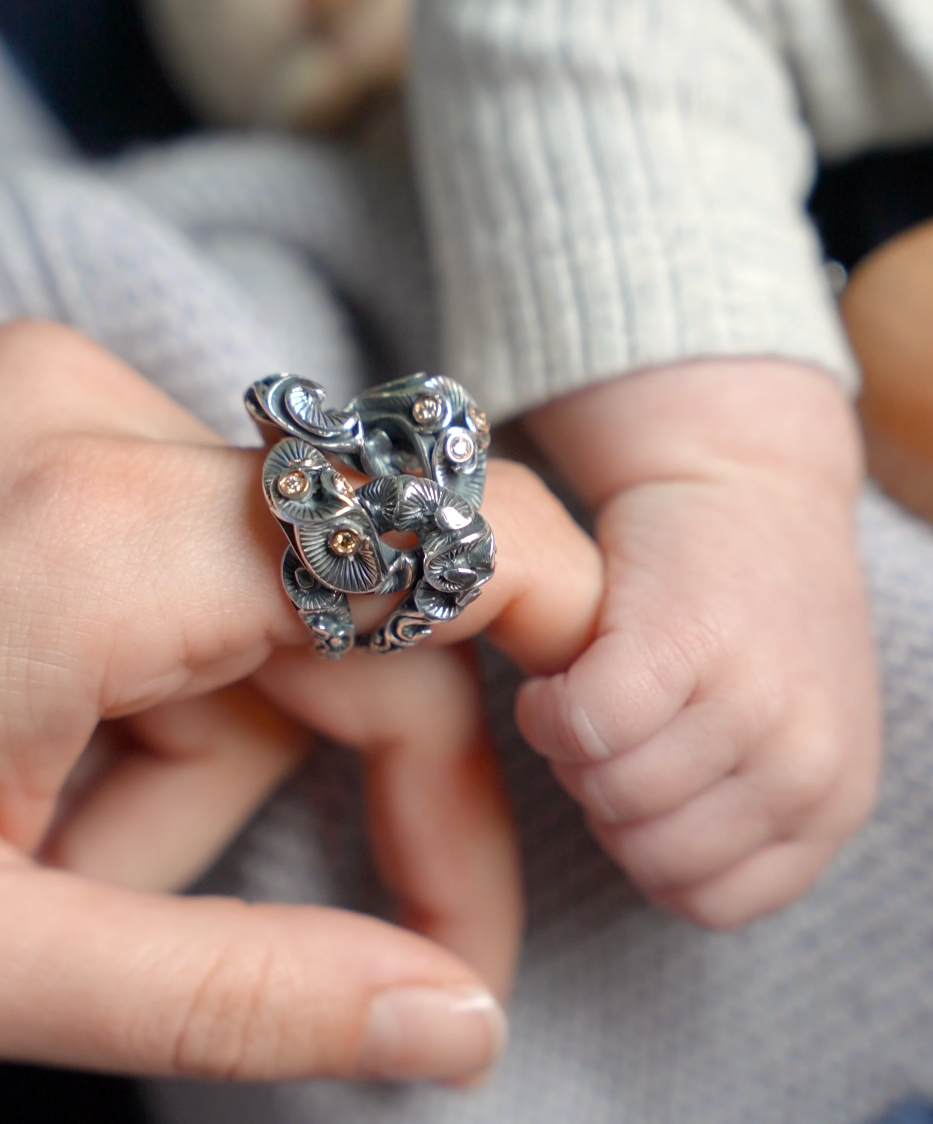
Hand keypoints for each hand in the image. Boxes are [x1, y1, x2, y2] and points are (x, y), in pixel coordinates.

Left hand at [0, 320, 600, 1080]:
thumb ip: (245, 992)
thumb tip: (455, 1027)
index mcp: (98, 533)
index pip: (426, 573)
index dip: (528, 678)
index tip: (561, 803)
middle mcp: (97, 422)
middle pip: (354, 611)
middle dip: (356, 788)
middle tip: (327, 934)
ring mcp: (61, 411)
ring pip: (265, 606)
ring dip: (206, 759)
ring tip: (63, 855)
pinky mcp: (45, 436)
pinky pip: (191, 571)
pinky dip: (158, 694)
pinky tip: (50, 767)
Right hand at [518, 361, 879, 927]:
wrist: (749, 481)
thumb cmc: (746, 617)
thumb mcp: (781, 734)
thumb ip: (735, 811)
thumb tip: (642, 858)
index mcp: (832, 802)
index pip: (705, 900)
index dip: (642, 843)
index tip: (638, 774)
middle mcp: (807, 764)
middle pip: (645, 850)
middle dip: (603, 793)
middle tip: (608, 724)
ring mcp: (751, 704)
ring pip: (607, 791)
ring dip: (570, 749)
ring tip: (588, 690)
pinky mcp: (680, 642)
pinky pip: (580, 727)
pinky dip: (549, 708)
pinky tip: (558, 672)